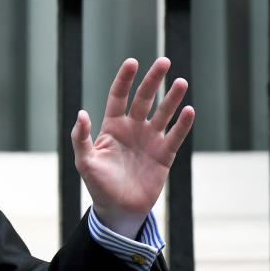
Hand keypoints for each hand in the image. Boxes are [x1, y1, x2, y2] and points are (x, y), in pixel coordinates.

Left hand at [70, 57, 193, 238]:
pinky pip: (175, 136)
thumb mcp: (85, 161)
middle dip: (153, 80)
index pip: (118, 96)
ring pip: (163, 113)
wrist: (119, 209)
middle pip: (144, 98)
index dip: (125, 79)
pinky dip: (182, 124)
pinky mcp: (164, 155)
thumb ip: (81, 137)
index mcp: (112, 126)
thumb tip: (81, 113)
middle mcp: (133, 128)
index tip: (132, 62)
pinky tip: (188, 110)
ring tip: (181, 82)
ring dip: (172, 98)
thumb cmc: (98, 184)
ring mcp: (150, 140)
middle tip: (164, 61)